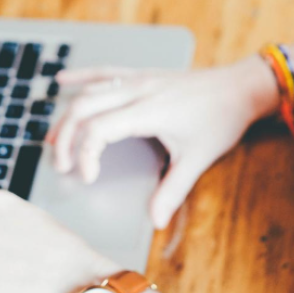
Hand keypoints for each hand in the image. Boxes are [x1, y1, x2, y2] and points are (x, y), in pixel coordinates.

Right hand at [48, 55, 279, 228]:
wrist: (240, 87)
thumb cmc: (221, 119)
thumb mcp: (198, 158)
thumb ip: (173, 190)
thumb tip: (155, 220)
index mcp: (148, 111)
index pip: (98, 129)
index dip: (85, 155)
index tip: (88, 178)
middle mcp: (138, 90)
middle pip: (84, 108)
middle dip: (65, 138)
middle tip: (62, 166)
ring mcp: (139, 79)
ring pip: (90, 91)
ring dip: (68, 115)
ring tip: (53, 140)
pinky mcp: (143, 75)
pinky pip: (105, 72)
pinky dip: (82, 77)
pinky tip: (63, 81)